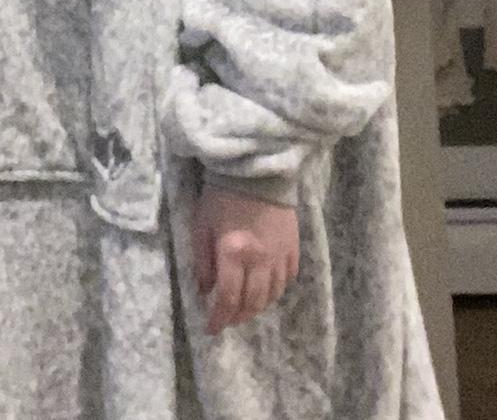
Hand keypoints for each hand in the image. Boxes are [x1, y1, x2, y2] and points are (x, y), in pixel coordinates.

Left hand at [193, 186, 299, 335]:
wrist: (255, 167)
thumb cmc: (221, 193)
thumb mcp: (202, 224)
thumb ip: (202, 260)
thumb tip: (205, 290)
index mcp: (234, 252)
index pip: (227, 298)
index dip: (219, 318)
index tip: (211, 329)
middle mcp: (260, 259)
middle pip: (252, 302)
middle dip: (238, 316)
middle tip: (227, 320)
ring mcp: (280, 254)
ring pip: (272, 294)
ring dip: (257, 307)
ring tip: (245, 308)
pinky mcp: (294, 246)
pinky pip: (288, 278)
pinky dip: (276, 289)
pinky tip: (267, 289)